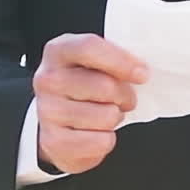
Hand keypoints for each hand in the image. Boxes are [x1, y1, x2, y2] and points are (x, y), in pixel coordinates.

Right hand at [32, 33, 147, 174]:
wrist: (56, 118)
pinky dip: (107, 139)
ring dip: (115, 117)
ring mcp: (48, 111)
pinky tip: (96, 132)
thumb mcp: (92, 61)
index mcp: (58, 51)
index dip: (121, 61)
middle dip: (125, 95)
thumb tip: (141, 70)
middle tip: (126, 98)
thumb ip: (113, 58)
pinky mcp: (54, 141)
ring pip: (106, 116)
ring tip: (106, 114)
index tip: (142, 74)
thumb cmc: (82, 83)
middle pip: (104, 86)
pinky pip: (100, 142)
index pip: (90, 48)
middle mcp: (48, 79)